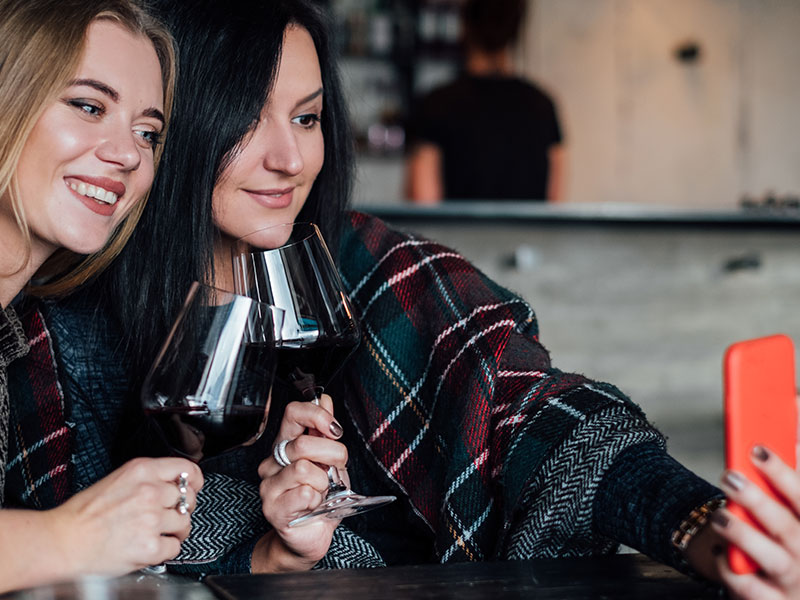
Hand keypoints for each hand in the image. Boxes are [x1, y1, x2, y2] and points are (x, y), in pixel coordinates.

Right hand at [48, 457, 202, 575]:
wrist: (63, 541)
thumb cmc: (84, 513)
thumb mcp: (119, 480)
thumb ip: (149, 479)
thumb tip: (175, 485)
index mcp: (142, 470)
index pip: (187, 469)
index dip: (195, 481)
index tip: (194, 488)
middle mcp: (150, 491)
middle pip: (188, 498)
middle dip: (181, 509)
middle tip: (167, 517)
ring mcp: (151, 519)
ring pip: (185, 523)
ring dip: (175, 531)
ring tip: (156, 533)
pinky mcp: (150, 546)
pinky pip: (175, 547)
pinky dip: (165, 550)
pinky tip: (149, 547)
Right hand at [254, 394, 346, 570]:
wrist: (312, 534)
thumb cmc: (322, 497)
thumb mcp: (331, 460)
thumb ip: (325, 431)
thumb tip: (325, 399)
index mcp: (286, 445)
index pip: (292, 413)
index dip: (317, 415)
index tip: (334, 430)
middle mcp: (272, 462)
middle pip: (303, 444)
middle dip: (332, 455)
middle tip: (336, 469)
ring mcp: (269, 485)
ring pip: (304, 469)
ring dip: (324, 482)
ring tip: (322, 492)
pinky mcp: (272, 508)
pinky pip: (303, 493)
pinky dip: (318, 500)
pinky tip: (313, 506)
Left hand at [710, 445, 799, 598]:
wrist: (790, 592)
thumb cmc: (788, 543)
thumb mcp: (794, 515)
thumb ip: (790, 486)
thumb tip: (784, 442)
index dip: (783, 472)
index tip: (757, 449)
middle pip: (785, 525)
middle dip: (756, 499)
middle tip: (729, 477)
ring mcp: (794, 582)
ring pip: (771, 558)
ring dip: (743, 534)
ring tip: (719, 517)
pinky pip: (750, 587)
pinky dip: (731, 569)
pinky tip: (721, 553)